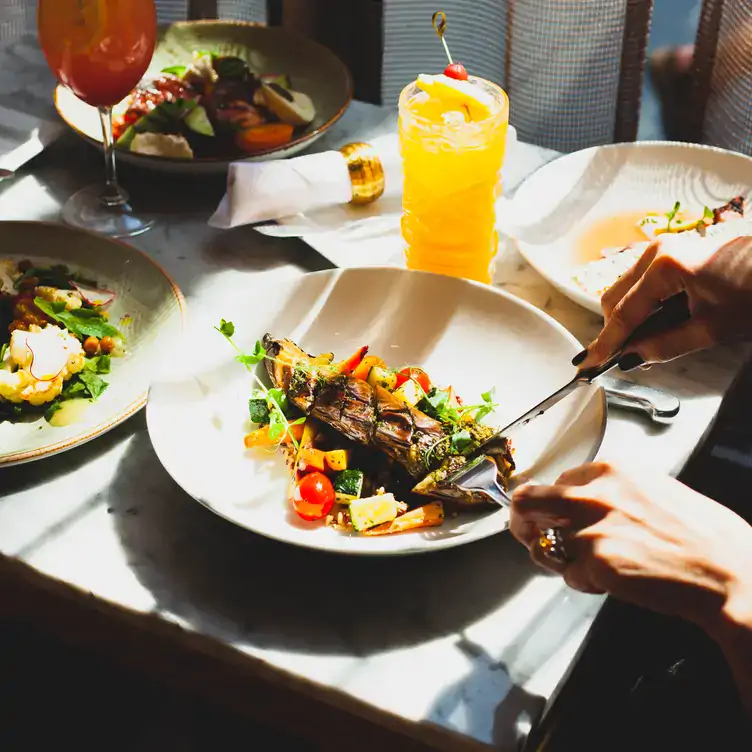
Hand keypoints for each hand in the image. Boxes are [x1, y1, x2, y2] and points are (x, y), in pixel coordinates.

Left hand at [510, 461, 751, 630]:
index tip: (547, 514)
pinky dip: (586, 584)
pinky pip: (570, 577)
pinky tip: (616, 581)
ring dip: (563, 560)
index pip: (556, 481)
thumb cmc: (701, 535)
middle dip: (522, 520)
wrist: (728, 573)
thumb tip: (581, 499)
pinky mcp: (594, 563)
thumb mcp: (653, 489)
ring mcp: (591, 529)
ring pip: (548, 546)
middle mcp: (593, 493)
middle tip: (525, 534)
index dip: (551, 502)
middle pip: (527, 501)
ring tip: (595, 567)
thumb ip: (612, 490)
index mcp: (610, 469)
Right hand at [576, 232, 751, 369]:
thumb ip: (665, 345)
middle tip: (621, 358)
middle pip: (614, 298)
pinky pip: (641, 282)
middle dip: (615, 330)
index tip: (590, 364)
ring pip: (626, 290)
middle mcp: (657, 252)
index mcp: (664, 267)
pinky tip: (658, 324)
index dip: (606, 343)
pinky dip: (643, 306)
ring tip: (646, 343)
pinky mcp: (671, 253)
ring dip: (630, 319)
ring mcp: (663, 249)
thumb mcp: (712, 329)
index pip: (623, 314)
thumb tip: (633, 357)